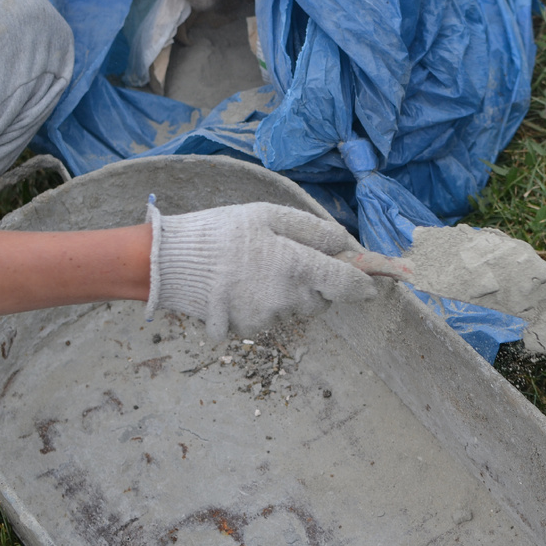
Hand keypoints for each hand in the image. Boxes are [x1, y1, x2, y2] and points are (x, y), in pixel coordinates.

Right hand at [145, 201, 375, 339]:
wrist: (171, 263)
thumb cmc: (222, 232)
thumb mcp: (268, 215)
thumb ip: (313, 230)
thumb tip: (346, 243)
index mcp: (296, 265)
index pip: (345, 283)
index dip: (364, 284)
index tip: (374, 284)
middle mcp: (287, 297)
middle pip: (322, 299)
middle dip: (317, 284)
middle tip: (292, 260)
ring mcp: (268, 317)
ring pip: (296, 309)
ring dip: (290, 293)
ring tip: (259, 269)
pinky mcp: (249, 329)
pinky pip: (272, 317)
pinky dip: (266, 304)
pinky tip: (245, 285)